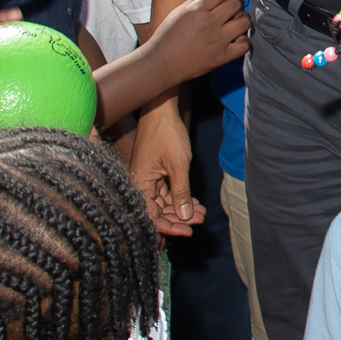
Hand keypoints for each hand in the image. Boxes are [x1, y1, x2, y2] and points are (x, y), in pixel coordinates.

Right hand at [128, 104, 204, 236]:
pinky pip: (166, 192)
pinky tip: (194, 202)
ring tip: (201, 212)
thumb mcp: (178, 165)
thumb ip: (181, 192)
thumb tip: (186, 217)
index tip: (189, 231)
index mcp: (139, 184)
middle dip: (180, 217)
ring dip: (182, 208)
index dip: (170, 227)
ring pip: (164, 202)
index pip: (152, 217)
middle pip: (158, 212)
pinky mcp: (154, 173)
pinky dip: (180, 197)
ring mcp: (147, 178)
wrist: (161, 108)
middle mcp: (140, 184)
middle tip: (200, 219)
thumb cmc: (166, 133)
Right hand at [146, 0, 250, 86]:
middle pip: (236, 3)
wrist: (161, 64)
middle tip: (236, 1)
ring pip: (244, 21)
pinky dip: (244, 40)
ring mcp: (217, 40)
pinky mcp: (221, 57)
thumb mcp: (178, 12)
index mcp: (197, 10)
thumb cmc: (167, 37)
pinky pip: (244, 45)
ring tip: (238, 19)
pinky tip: (237, 38)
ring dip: (243, 17)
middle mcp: (209, 23)